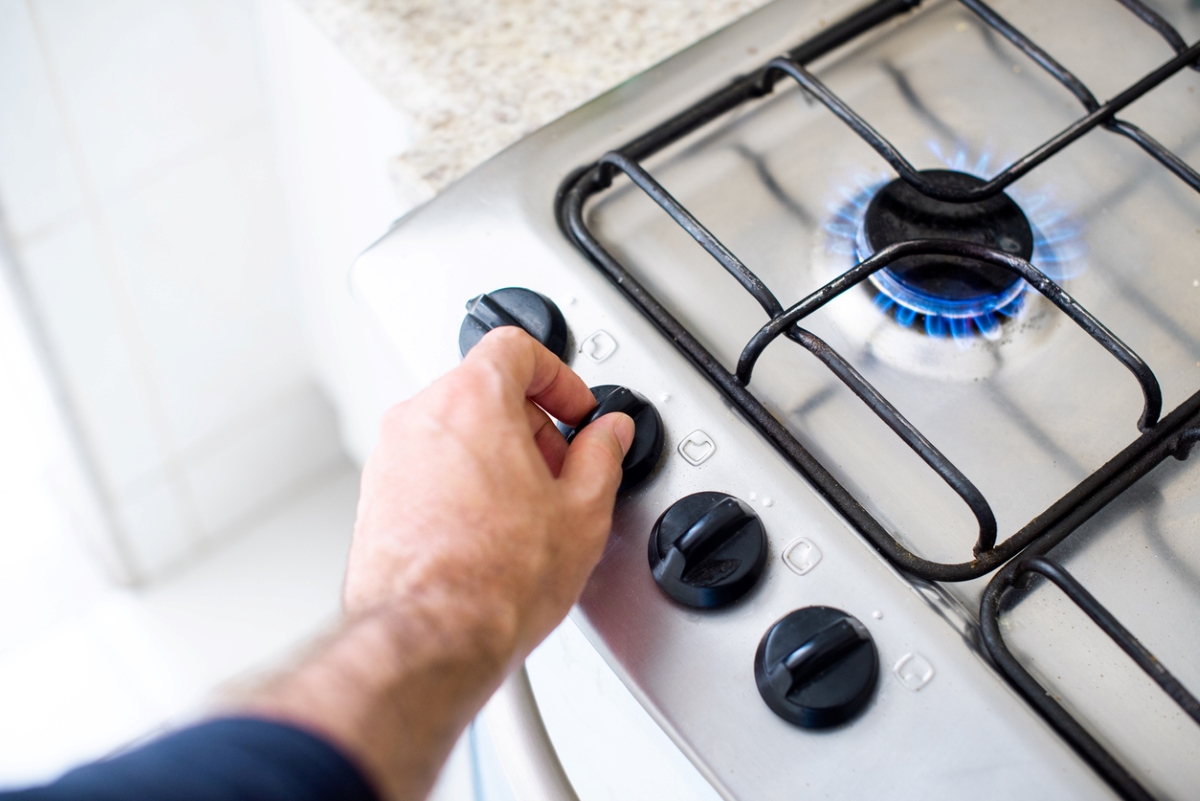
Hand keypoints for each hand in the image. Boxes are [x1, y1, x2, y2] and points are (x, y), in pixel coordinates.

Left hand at [242, 327, 632, 800]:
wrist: (432, 637)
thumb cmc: (494, 580)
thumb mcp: (582, 511)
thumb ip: (601, 456)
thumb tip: (607, 435)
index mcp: (473, 399)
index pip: (516, 347)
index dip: (557, 375)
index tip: (575, 411)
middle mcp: (421, 417)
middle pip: (483, 388)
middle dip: (529, 422)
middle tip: (559, 466)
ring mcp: (390, 457)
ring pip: (452, 430)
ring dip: (494, 453)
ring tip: (526, 508)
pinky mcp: (375, 496)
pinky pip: (426, 468)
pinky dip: (460, 482)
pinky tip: (490, 531)